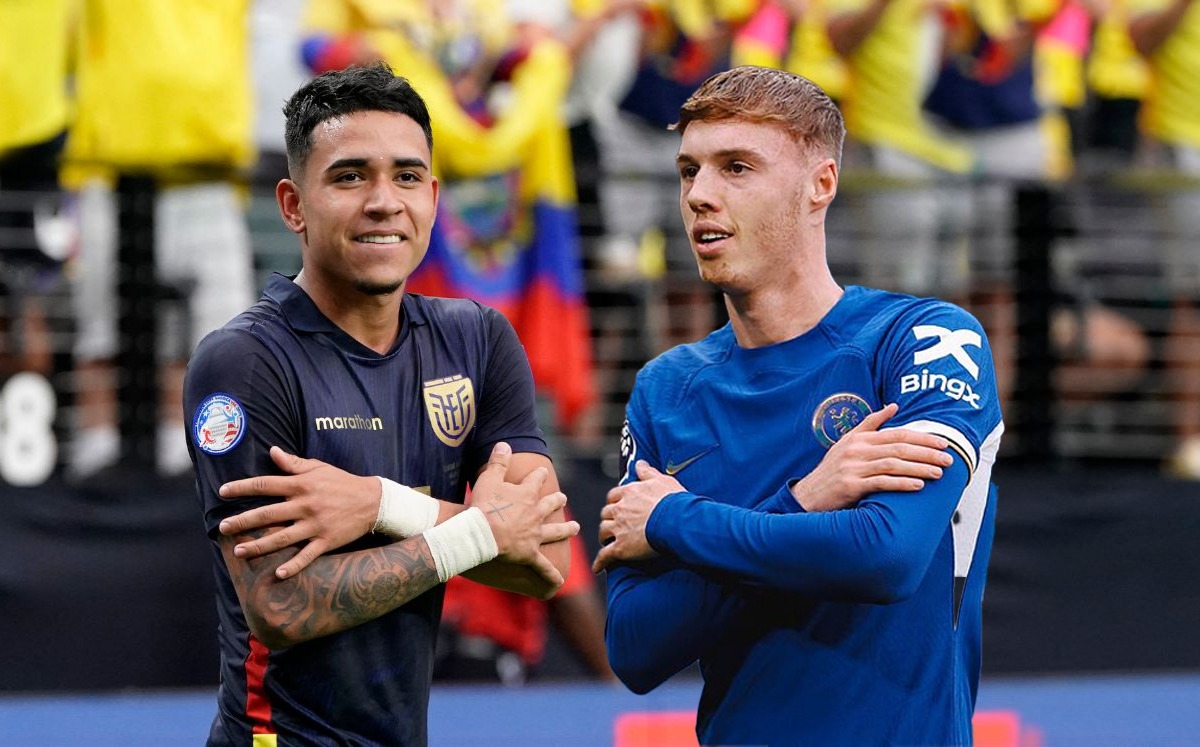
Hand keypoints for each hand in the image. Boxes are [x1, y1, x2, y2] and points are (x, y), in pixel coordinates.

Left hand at [217, 446, 379, 577]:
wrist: (373, 500)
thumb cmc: (341, 482)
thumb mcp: (319, 468)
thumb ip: (294, 463)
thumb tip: (272, 451)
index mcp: (301, 484)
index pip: (265, 484)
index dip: (242, 487)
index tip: (222, 491)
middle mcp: (305, 505)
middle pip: (268, 514)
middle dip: (243, 521)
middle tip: (223, 527)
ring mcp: (315, 524)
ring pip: (282, 537)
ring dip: (259, 546)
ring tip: (239, 551)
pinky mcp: (327, 540)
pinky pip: (307, 555)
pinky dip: (294, 565)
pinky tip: (278, 573)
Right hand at [471, 443, 580, 586]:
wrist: (481, 533)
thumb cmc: (483, 506)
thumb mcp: (488, 478)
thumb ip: (498, 460)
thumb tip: (504, 443)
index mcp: (526, 495)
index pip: (537, 480)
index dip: (539, 475)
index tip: (542, 472)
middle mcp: (535, 514)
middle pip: (551, 505)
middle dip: (557, 500)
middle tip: (563, 498)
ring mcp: (535, 535)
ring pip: (556, 532)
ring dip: (566, 530)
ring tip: (575, 527)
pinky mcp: (530, 554)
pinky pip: (543, 567)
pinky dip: (551, 575)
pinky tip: (560, 582)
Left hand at [591, 460, 681, 572]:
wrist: (677, 522)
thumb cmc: (674, 501)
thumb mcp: (662, 480)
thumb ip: (648, 472)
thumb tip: (639, 463)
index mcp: (629, 493)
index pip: (614, 496)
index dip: (615, 502)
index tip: (618, 506)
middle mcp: (620, 509)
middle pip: (606, 513)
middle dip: (609, 519)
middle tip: (613, 525)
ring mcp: (619, 529)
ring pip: (604, 531)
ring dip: (604, 536)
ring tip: (608, 542)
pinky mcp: (621, 548)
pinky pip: (605, 556)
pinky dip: (600, 562)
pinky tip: (598, 568)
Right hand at [790, 403, 952, 511]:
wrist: (809, 494)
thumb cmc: (832, 470)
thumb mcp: (848, 442)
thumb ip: (870, 424)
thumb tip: (893, 406)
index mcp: (859, 438)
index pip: (896, 433)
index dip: (921, 437)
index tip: (942, 442)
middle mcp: (856, 450)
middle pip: (898, 448)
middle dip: (926, 453)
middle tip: (947, 458)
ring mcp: (853, 467)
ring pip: (893, 464)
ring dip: (919, 468)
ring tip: (938, 473)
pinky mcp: (850, 485)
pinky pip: (881, 482)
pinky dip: (901, 484)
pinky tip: (917, 485)